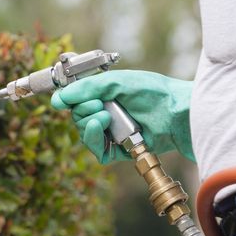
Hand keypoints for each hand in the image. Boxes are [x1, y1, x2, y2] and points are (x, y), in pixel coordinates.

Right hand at [50, 70, 193, 163]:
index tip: (68, 98)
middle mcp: (107, 114)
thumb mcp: (116, 83)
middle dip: (83, 111)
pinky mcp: (120, 150)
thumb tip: (58, 99)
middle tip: (100, 104)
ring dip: (89, 124)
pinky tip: (102, 128)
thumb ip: (86, 88)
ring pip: (85, 135)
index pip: (76, 101)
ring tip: (105, 116)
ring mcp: (113, 133)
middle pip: (77, 118)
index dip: (70, 100)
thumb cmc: (154, 93)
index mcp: (105, 96)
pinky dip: (95, 140)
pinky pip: (97, 152)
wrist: (177, 112)